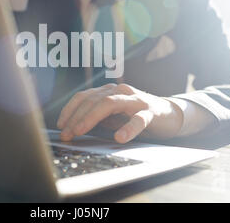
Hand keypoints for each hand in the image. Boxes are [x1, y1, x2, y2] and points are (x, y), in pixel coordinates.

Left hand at [56, 83, 183, 143]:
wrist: (169, 114)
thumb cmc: (136, 115)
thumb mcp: (113, 116)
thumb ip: (98, 118)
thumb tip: (73, 128)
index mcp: (109, 91)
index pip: (84, 96)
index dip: (69, 110)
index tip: (60, 125)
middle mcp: (120, 91)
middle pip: (93, 100)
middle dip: (76, 117)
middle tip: (66, 134)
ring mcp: (135, 100)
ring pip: (109, 104)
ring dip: (91, 118)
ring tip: (80, 131)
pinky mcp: (150, 112)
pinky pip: (138, 119)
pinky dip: (128, 128)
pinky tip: (119, 137)